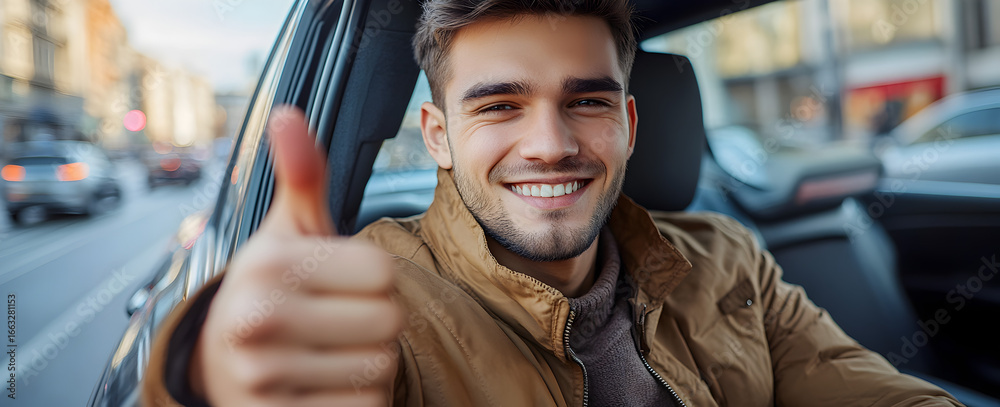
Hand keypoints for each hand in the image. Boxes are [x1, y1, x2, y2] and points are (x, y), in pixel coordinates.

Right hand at [191, 106, 400, 405]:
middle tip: (336, 320)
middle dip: (374, 321)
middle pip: (389, 322)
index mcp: (267, 267)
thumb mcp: (286, 233)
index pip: (384, 274)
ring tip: (330, 352)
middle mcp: (258, 321)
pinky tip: (325, 385)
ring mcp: (266, 378)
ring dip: (368, 362)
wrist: (221, 365)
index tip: (337, 282)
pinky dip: (358, 399)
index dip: (372, 279)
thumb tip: (288, 115)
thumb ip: (301, 176)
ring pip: (381, 368)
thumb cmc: (271, 291)